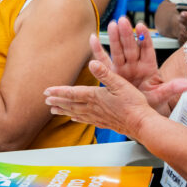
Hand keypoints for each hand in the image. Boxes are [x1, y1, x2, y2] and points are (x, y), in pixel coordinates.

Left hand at [45, 60, 186, 138]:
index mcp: (95, 96)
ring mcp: (98, 116)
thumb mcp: (120, 83)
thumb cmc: (133, 103)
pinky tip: (73, 119)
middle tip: (45, 101)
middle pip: (71, 104)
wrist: (141, 123)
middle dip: (57, 101)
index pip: (72, 93)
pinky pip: (86, 120)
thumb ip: (105, 73)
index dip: (58, 91)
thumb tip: (92, 62)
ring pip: (76, 113)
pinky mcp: (104, 122)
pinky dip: (77, 119)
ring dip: (63, 110)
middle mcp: (93, 108)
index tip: (46, 91)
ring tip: (53, 110)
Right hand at [90, 17, 183, 111]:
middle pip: (131, 47)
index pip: (147, 49)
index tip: (141, 26)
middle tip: (123, 20)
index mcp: (149, 67)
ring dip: (114, 37)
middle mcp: (135, 64)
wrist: (139, 112)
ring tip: (112, 25)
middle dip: (127, 34)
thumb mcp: (162, 95)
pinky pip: (103, 60)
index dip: (144, 38)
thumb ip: (173, 88)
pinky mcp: (111, 73)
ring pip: (118, 50)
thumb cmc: (152, 102)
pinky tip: (93, 38)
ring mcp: (123, 68)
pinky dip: (98, 50)